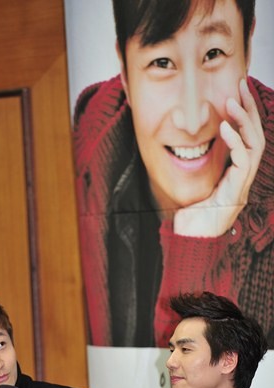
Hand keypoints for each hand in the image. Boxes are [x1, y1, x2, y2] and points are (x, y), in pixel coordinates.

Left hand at [174, 78, 264, 237]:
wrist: (190, 243)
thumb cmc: (189, 219)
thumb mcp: (194, 186)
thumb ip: (200, 169)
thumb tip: (189, 144)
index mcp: (236, 177)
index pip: (248, 140)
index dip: (246, 116)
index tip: (238, 92)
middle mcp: (243, 180)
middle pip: (257, 137)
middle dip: (251, 110)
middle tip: (242, 85)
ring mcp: (242, 187)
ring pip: (255, 146)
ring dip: (245, 121)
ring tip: (233, 101)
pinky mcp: (236, 193)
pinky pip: (243, 161)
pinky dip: (236, 141)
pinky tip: (225, 127)